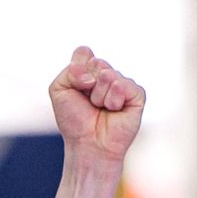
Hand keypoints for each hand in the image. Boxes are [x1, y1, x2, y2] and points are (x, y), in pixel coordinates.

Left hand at [48, 46, 144, 168]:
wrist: (87, 145)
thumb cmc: (74, 120)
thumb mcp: (59, 90)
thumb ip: (70, 70)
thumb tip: (98, 73)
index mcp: (90, 70)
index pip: (84, 52)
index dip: (76, 70)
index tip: (76, 88)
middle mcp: (108, 74)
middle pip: (97, 62)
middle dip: (87, 85)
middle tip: (89, 102)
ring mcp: (123, 83)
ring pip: (109, 74)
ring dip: (98, 96)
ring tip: (101, 109)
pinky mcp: (137, 95)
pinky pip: (122, 85)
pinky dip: (113, 100)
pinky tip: (114, 111)